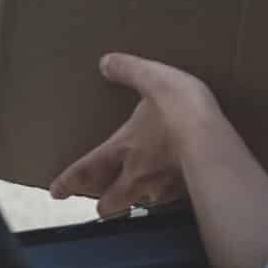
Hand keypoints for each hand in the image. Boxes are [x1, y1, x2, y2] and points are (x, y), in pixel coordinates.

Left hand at [49, 54, 220, 217]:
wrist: (211, 140)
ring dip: (136, 202)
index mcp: (122, 147)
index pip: (85, 170)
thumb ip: (129, 70)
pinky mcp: (186, 192)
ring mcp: (161, 187)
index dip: (68, 183)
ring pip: (140, 205)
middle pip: (109, 202)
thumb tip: (105, 62)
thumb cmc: (178, 107)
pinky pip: (170, 201)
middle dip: (102, 205)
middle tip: (100, 204)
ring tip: (141, 197)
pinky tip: (176, 187)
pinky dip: (168, 196)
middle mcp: (135, 174)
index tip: (56, 192)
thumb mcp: (152, 77)